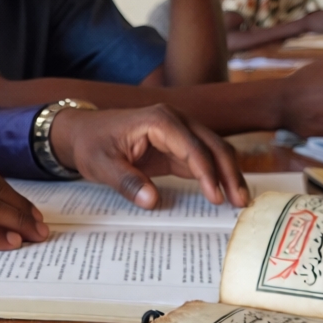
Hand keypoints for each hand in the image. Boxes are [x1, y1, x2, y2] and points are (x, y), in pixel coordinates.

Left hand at [51, 105, 248, 209]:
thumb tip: (151, 200)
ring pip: (214, 151)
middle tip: (240, 201)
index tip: (215, 197)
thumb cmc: (91, 144)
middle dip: (229, 173)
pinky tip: (224, 194)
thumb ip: (126, 181)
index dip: (207, 173)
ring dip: (228, 174)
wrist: (82, 133)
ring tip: (240, 200)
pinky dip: (216, 175)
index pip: (192, 147)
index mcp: (159, 121)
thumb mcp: (101, 164)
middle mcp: (175, 122)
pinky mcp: (177, 147)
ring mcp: (179, 133)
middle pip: (213, 145)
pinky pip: (203, 159)